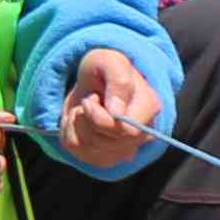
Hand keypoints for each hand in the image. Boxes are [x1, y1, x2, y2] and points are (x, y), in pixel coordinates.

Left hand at [60, 50, 161, 165]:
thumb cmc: (105, 69)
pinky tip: (79, 120)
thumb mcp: (110, 62)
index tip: (92, 98)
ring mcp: (124, 149)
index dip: (99, 117)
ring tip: (85, 108)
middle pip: (104, 142)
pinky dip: (69, 132)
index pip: (125, 131)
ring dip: (76, 123)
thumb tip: (117, 112)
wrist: (94, 79)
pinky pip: (77, 151)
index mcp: (149, 108)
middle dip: (85, 118)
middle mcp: (142, 135)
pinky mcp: (105, 157)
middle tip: (89, 99)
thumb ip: (118, 81)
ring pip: (89, 149)